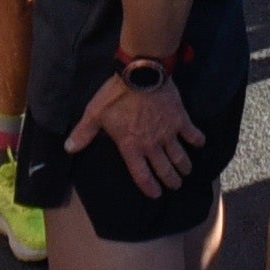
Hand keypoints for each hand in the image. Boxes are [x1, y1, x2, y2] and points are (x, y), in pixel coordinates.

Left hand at [67, 76, 204, 197]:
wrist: (141, 74)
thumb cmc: (116, 94)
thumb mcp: (95, 113)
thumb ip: (84, 133)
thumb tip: (68, 148)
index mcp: (131, 147)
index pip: (141, 175)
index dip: (149, 188)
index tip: (156, 195)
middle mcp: (152, 145)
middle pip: (164, 169)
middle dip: (171, 180)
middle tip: (176, 186)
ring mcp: (168, 133)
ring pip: (179, 156)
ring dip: (183, 166)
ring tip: (186, 172)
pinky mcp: (180, 119)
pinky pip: (192, 133)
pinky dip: (197, 140)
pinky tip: (200, 144)